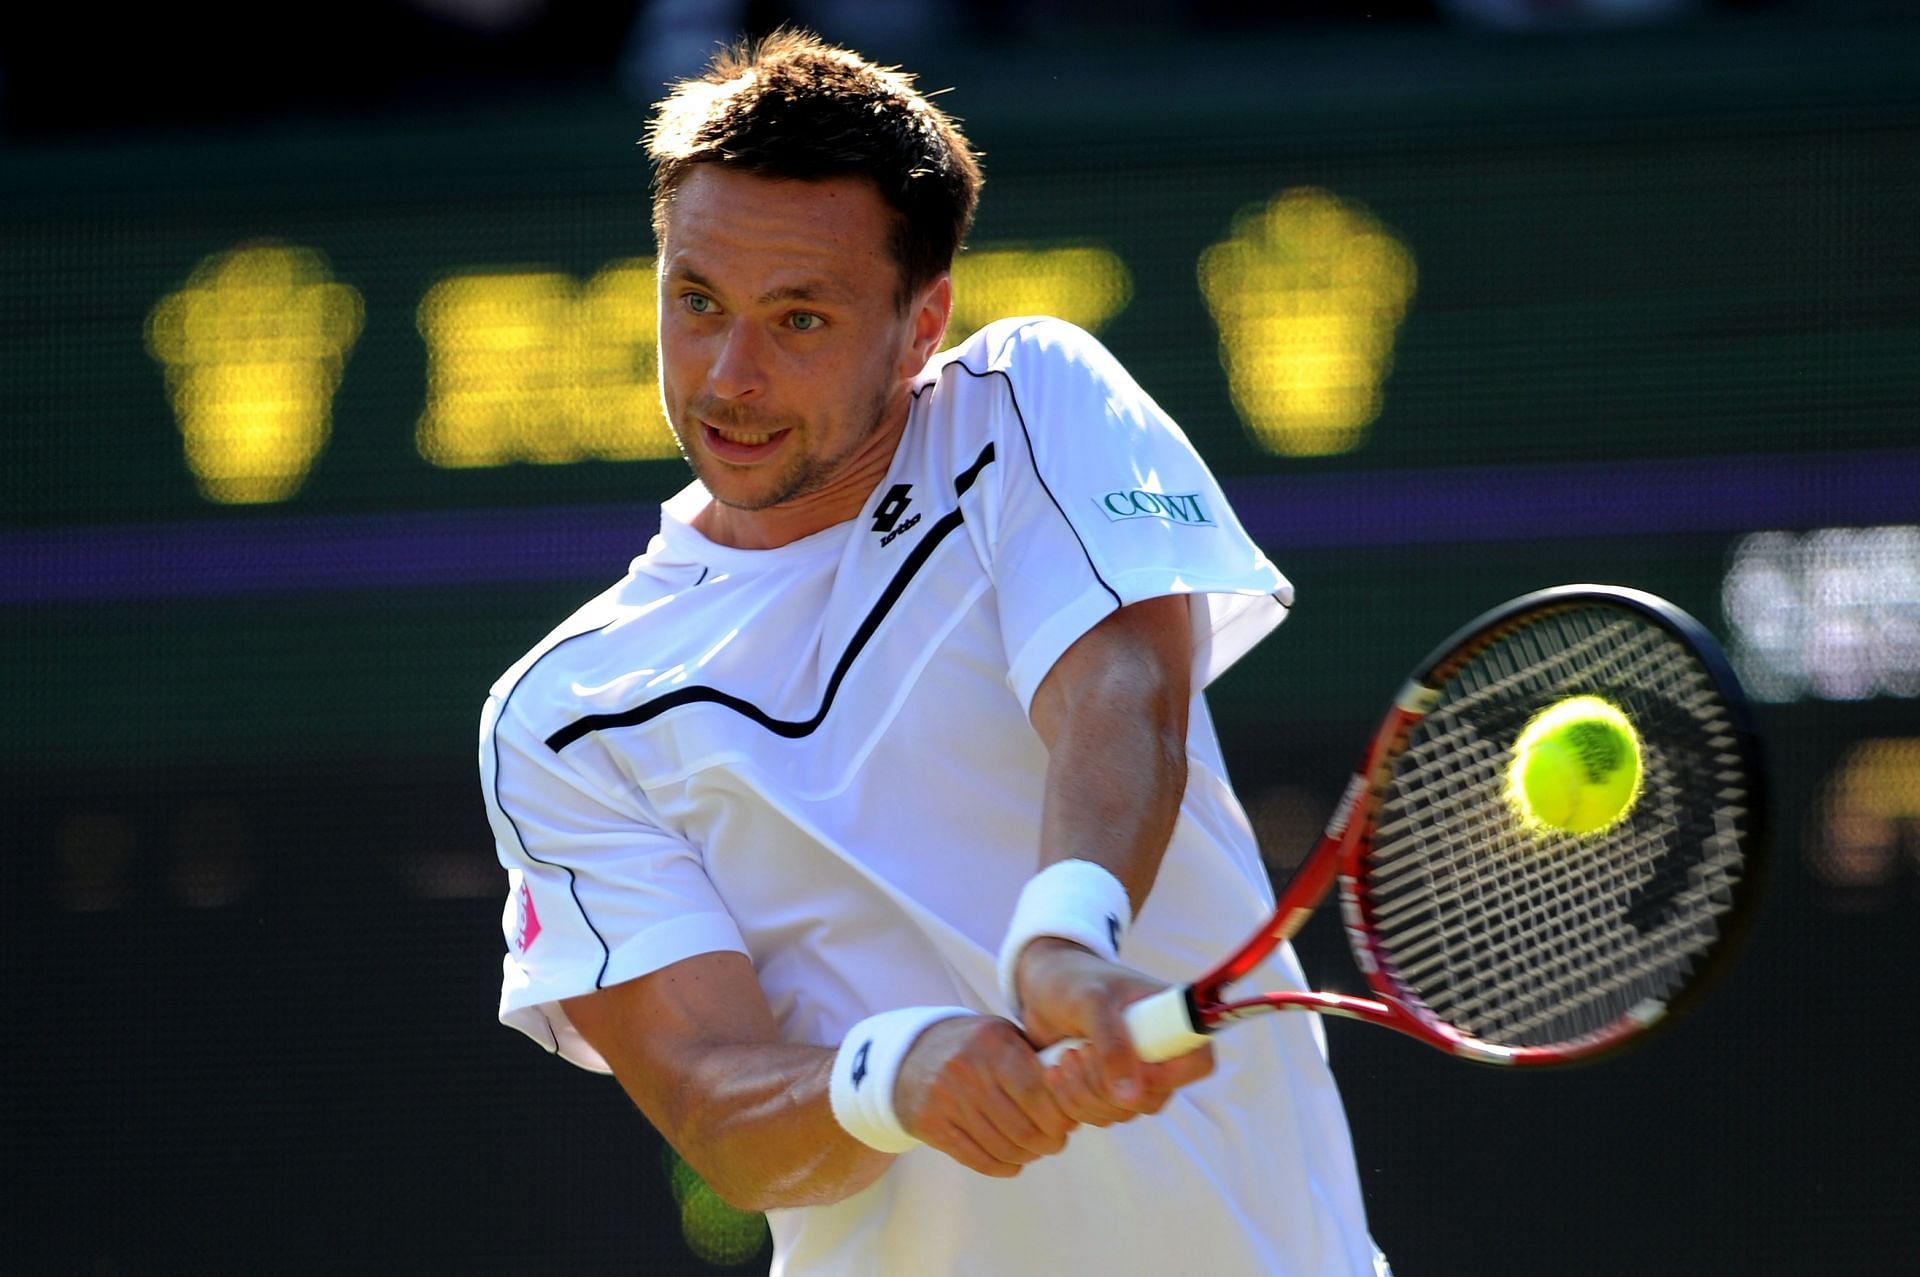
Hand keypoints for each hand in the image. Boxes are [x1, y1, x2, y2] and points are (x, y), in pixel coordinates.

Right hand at [891, 1015, 1076, 1177]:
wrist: (909, 1056)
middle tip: (1055, 1142)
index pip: (1038, 1093)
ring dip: (1026, 1156)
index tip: (1067, 1123)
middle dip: (1048, 1142)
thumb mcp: (1002, 1036)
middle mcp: (967, 1069)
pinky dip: (1002, 1167)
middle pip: (1023, 1127)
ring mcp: (945, 1098)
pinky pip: (976, 1159)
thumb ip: (1036, 1060)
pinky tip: (1012, 1161)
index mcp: (992, 1043)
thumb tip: (1076, 1099)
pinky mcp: (930, 1124)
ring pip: (1003, 1147)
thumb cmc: (973, 1048)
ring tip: (1034, 1150)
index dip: (1059, 1117)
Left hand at [1016, 938, 1213, 1125]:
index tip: (1128, 1064)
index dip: (1169, 1075)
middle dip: (1107, 1084)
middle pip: (1152, 1099)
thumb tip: (1131, 1098)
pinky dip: (1072, 1101)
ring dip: (1084, 1093)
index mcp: (1171, 1019)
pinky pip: (1098, 1115)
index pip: (1198, 1063)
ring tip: (1064, 1056)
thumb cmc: (1073, 981)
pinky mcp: (1107, 1089)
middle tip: (1077, 1051)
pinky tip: (1055, 1071)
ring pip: (1122, 1112)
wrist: (1041, 986)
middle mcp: (1158, 1052)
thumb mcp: (1091, 1002)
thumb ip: (1112, 1044)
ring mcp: (1134, 1074)